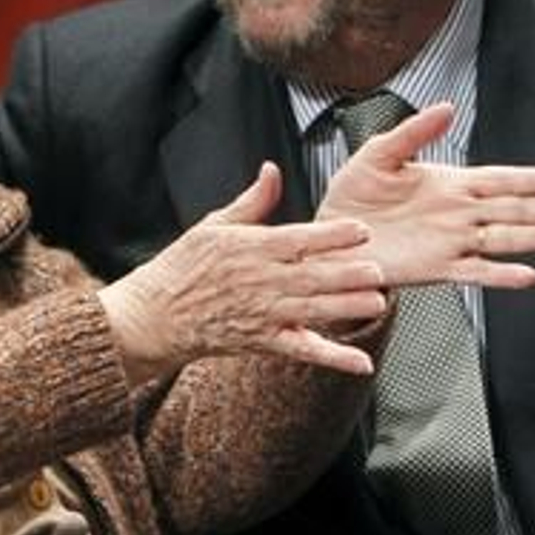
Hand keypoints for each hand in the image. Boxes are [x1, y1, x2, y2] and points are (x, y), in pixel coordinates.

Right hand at [97, 162, 386, 384]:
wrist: (155, 316)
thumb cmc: (183, 268)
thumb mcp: (213, 225)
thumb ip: (252, 202)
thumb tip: (271, 171)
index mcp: (250, 249)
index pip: (297, 239)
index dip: (331, 235)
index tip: (361, 229)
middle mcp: (260, 282)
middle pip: (311, 277)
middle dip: (347, 274)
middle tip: (379, 269)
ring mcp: (263, 314)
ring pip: (313, 311)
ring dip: (346, 308)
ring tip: (376, 302)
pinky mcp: (264, 342)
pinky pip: (304, 351)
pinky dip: (333, 359)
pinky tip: (361, 363)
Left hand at [318, 103, 534, 288]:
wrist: (329, 235)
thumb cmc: (354, 195)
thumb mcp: (378, 153)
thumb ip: (412, 132)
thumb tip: (445, 107)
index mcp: (451, 184)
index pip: (502, 179)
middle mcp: (459, 213)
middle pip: (516, 209)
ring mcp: (452, 242)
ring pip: (506, 239)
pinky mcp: (437, 268)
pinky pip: (475, 272)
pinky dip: (502, 275)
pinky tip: (530, 276)